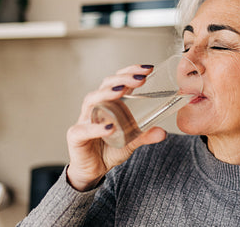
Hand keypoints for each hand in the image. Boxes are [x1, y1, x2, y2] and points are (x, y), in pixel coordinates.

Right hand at [66, 64, 166, 191]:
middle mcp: (96, 107)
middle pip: (105, 85)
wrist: (93, 170)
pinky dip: (96, 127)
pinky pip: (84, 129)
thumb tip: (163, 132)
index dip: (131, 71)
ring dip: (107, 93)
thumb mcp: (132, 141)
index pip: (118, 80)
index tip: (148, 68)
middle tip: (141, 78)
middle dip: (123, 78)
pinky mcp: (76, 137)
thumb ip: (146, 135)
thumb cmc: (110, 149)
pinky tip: (110, 126)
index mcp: (110, 103)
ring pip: (91, 100)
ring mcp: (84, 120)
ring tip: (122, 90)